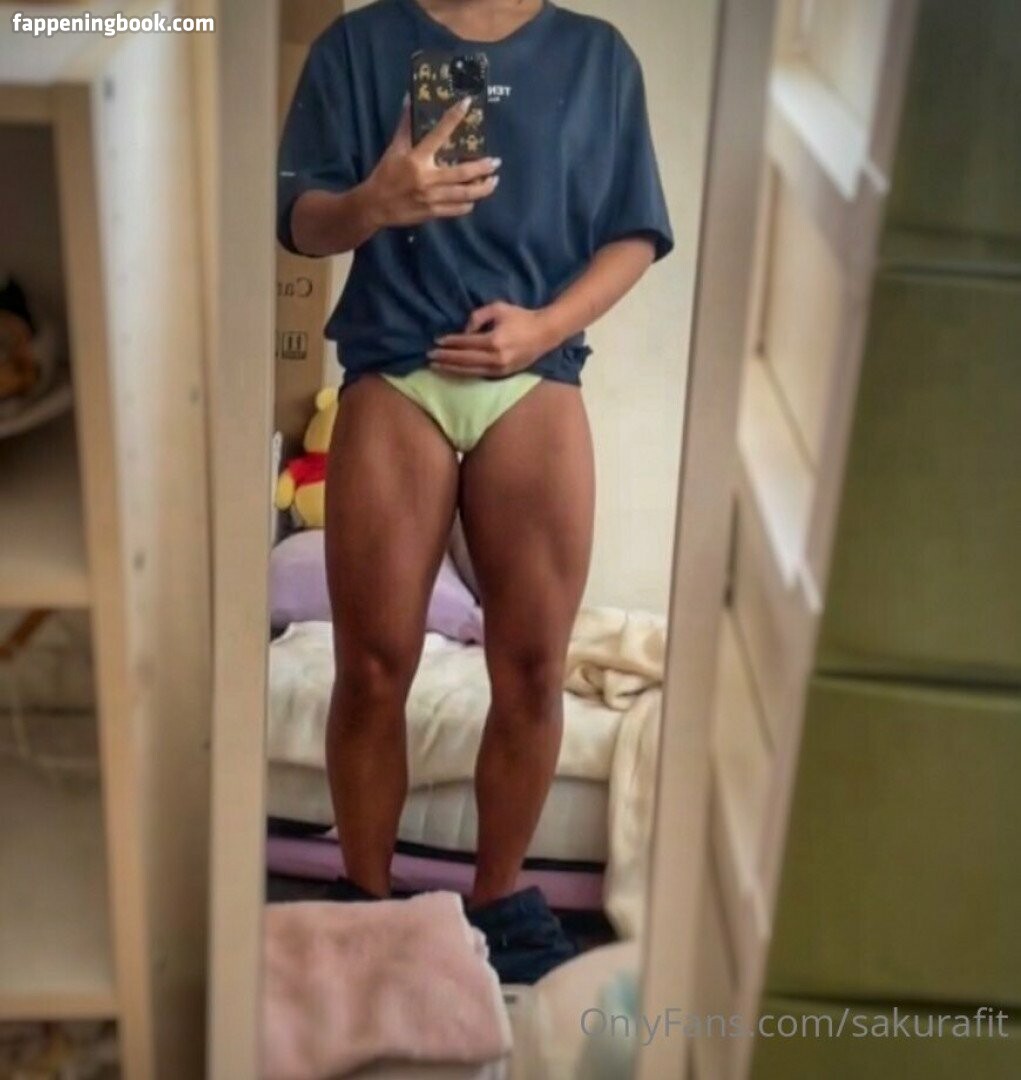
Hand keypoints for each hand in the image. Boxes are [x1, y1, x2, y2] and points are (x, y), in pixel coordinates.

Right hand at [364, 97, 499, 227]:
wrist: (375, 206)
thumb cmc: (385, 174)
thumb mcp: (394, 148)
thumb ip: (405, 126)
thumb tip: (409, 98)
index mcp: (417, 159)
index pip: (438, 133)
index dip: (453, 117)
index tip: (467, 104)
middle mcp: (428, 178)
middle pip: (462, 173)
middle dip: (482, 167)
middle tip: (496, 162)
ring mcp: (432, 198)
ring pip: (464, 194)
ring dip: (482, 188)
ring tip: (493, 181)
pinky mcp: (433, 212)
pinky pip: (456, 209)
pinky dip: (468, 204)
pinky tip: (475, 199)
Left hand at [428, 302, 561, 376]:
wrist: (545, 333)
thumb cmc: (521, 317)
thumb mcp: (498, 308)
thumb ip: (477, 317)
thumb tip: (463, 332)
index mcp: (494, 340)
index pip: (465, 343)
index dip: (449, 342)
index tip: (436, 341)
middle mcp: (496, 358)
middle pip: (464, 360)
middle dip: (445, 358)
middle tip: (429, 357)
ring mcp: (500, 369)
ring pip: (470, 371)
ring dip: (451, 369)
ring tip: (436, 367)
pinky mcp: (503, 374)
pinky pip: (480, 375)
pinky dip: (465, 373)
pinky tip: (454, 371)